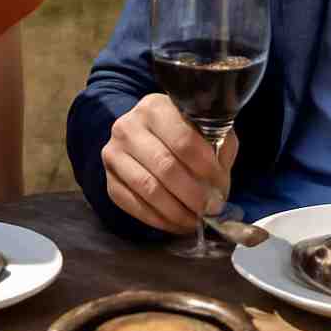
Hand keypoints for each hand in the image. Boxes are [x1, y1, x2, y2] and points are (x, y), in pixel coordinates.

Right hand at [102, 93, 238, 233]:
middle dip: (193, 194)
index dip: (207, 169)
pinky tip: (177, 223)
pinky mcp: (109, 180)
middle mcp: (128, 127)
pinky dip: (159, 220)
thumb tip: (218, 187)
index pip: (184, 141)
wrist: (148, 136)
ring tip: (196, 220)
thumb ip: (218, 149)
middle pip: (165, 167)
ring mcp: (114, 154)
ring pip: (148, 189)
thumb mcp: (206, 129)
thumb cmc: (183, 131)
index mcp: (155, 108)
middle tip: (211, 208)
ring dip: (177, 211)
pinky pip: (134, 206)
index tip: (221, 187)